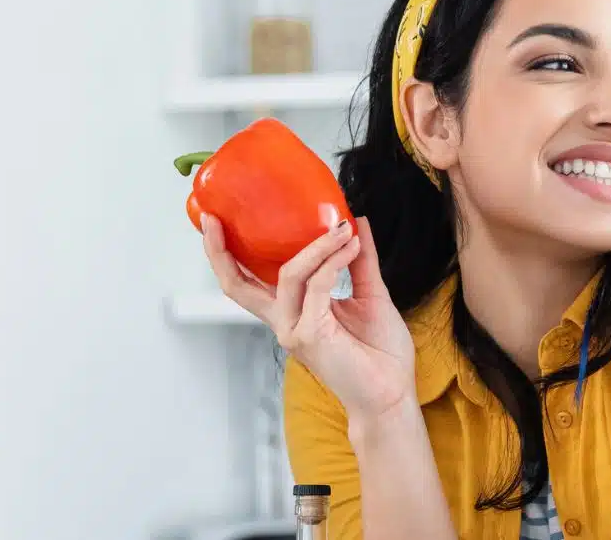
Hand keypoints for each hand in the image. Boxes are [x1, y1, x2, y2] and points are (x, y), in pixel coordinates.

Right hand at [202, 214, 415, 420]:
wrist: (391, 392)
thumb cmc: (379, 352)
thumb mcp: (369, 293)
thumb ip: (358, 260)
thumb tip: (357, 222)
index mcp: (292, 312)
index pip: (247, 283)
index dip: (226, 255)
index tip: (218, 222)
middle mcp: (285, 322)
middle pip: (238, 285)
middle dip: (222, 251)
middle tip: (219, 218)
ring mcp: (294, 329)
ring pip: (290, 274)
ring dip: (317, 245)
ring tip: (343, 229)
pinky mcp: (310, 335)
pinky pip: (318, 285)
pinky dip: (334, 260)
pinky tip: (352, 247)